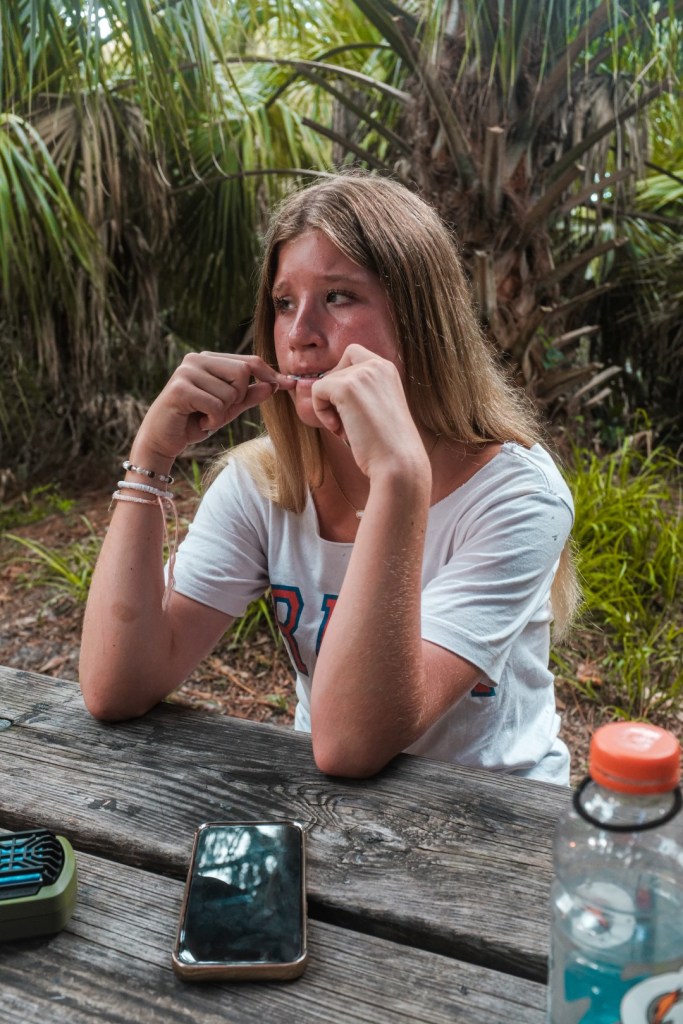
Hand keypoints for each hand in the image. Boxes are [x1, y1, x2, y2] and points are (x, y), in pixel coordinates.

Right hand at [136, 353, 294, 460]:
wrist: (162, 440)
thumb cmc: (195, 422)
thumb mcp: (228, 409)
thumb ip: (249, 396)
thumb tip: (275, 385)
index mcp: (209, 359)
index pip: (248, 361)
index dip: (270, 374)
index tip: (289, 385)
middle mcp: (196, 359)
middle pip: (243, 373)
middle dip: (239, 398)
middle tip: (218, 411)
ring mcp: (186, 371)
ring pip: (230, 392)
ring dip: (222, 413)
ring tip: (204, 417)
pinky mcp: (180, 388)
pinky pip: (216, 405)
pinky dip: (213, 420)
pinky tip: (197, 422)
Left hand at [310, 344, 425, 478]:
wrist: (398, 462)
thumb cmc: (387, 444)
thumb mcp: (377, 406)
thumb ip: (359, 391)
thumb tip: (321, 385)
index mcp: (388, 369)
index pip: (353, 355)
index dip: (342, 379)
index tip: (351, 407)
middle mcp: (377, 365)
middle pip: (336, 367)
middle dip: (334, 393)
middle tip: (348, 420)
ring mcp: (362, 374)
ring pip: (325, 382)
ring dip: (329, 408)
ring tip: (349, 429)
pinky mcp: (347, 387)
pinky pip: (317, 391)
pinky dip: (321, 413)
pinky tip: (340, 429)